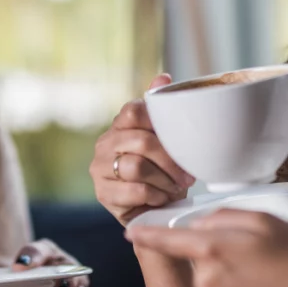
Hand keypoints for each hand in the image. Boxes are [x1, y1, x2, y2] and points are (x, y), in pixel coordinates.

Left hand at [0, 239, 88, 286]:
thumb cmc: (25, 281)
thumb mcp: (9, 278)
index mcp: (44, 251)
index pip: (39, 250)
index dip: (30, 258)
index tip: (18, 267)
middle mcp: (63, 264)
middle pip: (66, 268)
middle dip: (61, 277)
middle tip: (54, 285)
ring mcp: (72, 284)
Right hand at [91, 74, 194, 225]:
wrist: (152, 208)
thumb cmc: (162, 171)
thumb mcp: (166, 140)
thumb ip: (162, 110)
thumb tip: (164, 77)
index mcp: (120, 125)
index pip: (134, 110)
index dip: (158, 123)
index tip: (179, 140)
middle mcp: (105, 143)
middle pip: (142, 141)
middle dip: (171, 161)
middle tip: (187, 175)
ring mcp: (100, 167)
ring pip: (137, 166)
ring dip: (164, 180)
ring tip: (174, 187)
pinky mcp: (103, 193)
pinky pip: (135, 190)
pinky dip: (155, 196)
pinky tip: (161, 198)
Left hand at [126, 209, 287, 286]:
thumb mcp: (264, 221)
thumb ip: (224, 216)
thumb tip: (202, 223)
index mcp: (212, 247)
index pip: (167, 239)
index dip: (147, 233)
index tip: (132, 231)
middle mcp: (206, 279)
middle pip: (196, 257)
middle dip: (216, 251)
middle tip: (252, 252)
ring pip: (208, 279)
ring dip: (226, 274)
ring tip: (260, 273)